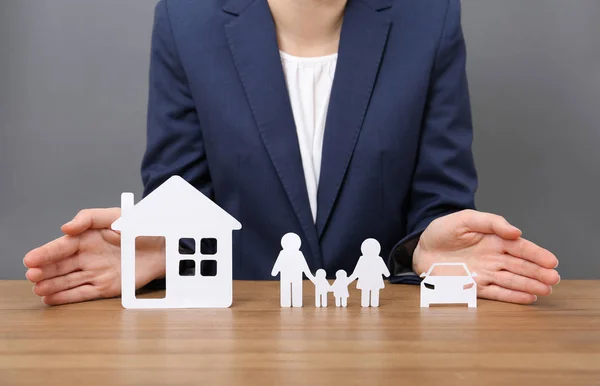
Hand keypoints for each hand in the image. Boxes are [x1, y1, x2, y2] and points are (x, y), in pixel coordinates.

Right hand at [24, 208, 165, 304]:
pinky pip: (82, 293)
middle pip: (60, 265)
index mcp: (86, 238)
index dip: (45, 253)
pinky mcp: (105, 287)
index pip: (61, 246)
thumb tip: (66, 228)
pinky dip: (66, 297)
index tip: (30, 259)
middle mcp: (87, 257)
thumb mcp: (115, 216)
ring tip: (38, 289)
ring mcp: (95, 273)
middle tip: (32, 276)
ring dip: (52, 285)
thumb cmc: (139, 228)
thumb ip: (89, 218)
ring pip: (68, 280)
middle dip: (45, 271)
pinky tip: (49, 299)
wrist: (163, 246)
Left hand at [413, 209, 559, 303]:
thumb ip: (491, 222)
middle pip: (521, 266)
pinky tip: (528, 298)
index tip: (551, 261)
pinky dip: (512, 296)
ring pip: (512, 280)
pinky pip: (497, 292)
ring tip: (546, 290)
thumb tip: (516, 231)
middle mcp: (493, 257)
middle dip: (538, 272)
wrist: (421, 249)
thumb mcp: (465, 219)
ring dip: (530, 285)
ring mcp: (485, 273)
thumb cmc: (442, 231)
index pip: (520, 247)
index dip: (536, 254)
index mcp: (494, 239)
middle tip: (554, 278)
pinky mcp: (474, 286)